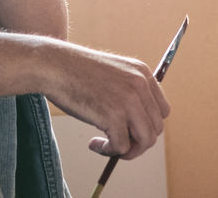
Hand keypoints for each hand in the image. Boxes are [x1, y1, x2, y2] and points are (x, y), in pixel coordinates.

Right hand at [40, 40, 170, 159]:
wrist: (54, 65)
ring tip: (106, 146)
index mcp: (143, 73)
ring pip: (145, 141)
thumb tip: (137, 130)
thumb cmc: (76, 72)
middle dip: (137, 142)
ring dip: (127, 151)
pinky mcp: (114, 116)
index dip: (147, 126)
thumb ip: (128, 93)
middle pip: (155, 129)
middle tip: (116, 144)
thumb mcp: (112, 74)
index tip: (130, 131)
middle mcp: (141, 86)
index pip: (162, 111)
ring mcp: (129, 101)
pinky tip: (93, 143)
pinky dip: (108, 151)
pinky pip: (122, 147)